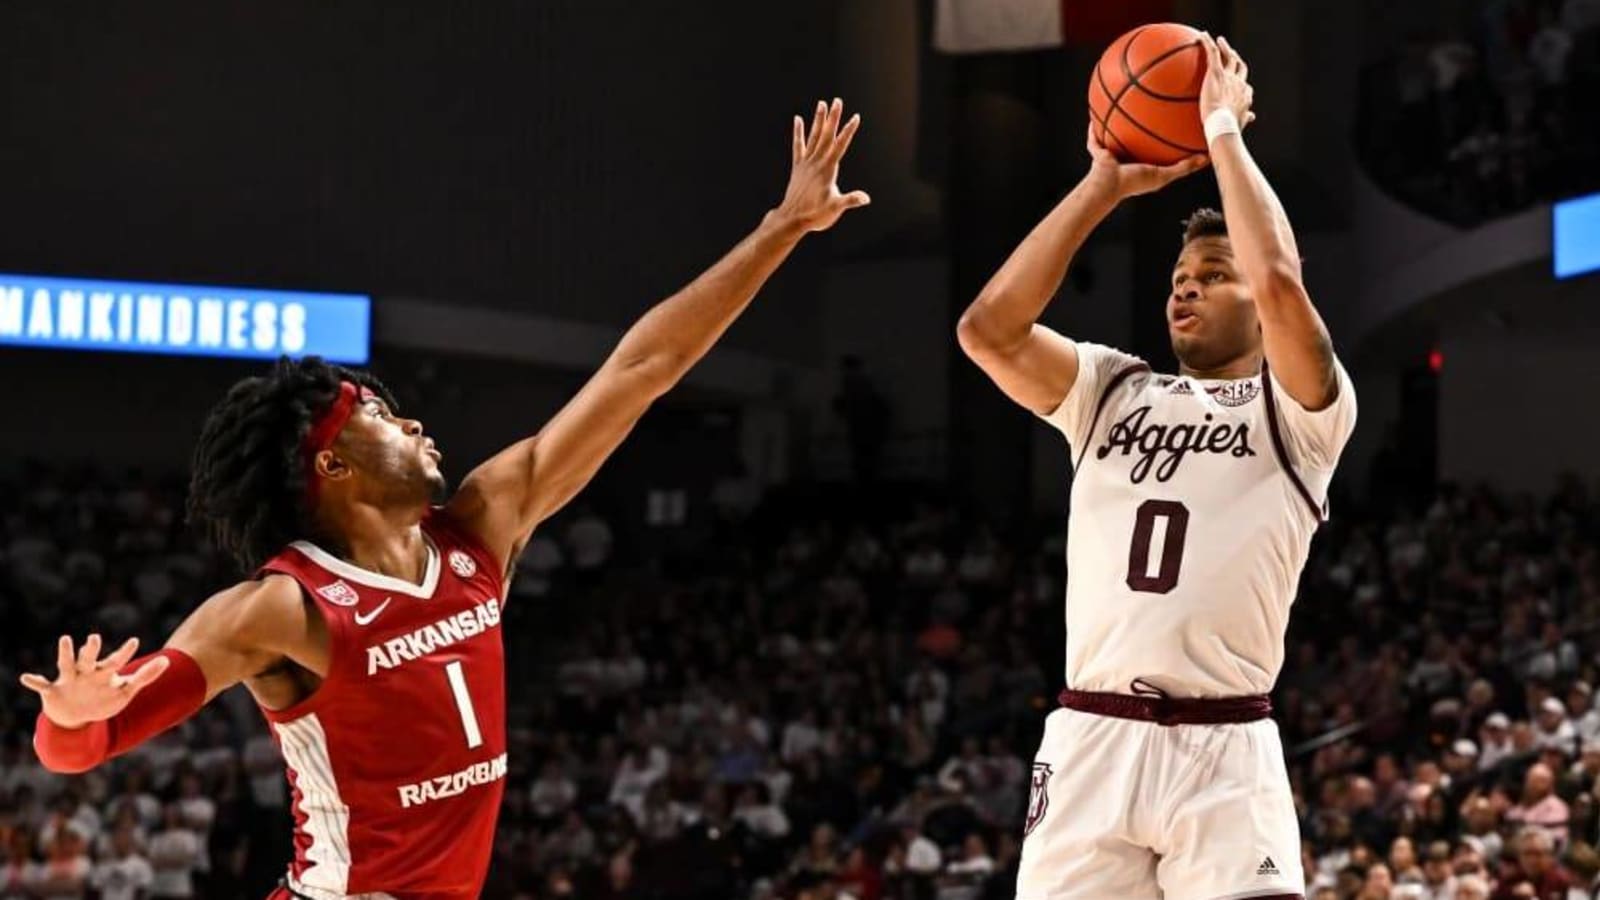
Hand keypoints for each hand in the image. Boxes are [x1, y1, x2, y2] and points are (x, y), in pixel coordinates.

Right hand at [19, 635, 168, 728]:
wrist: (76, 716)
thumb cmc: (103, 699)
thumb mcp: (126, 690)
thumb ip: (146, 676)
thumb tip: (168, 661)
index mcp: (104, 671)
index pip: (116, 660)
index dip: (125, 652)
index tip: (135, 641)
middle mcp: (86, 672)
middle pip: (90, 659)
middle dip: (91, 649)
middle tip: (94, 637)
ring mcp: (69, 680)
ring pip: (67, 664)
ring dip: (65, 653)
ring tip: (65, 639)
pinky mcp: (53, 691)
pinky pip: (41, 686)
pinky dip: (34, 681)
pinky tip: (26, 678)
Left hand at [773, 98, 870, 232]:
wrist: (792, 219)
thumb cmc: (815, 215)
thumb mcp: (835, 208)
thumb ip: (850, 201)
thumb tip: (865, 198)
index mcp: (827, 169)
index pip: (840, 145)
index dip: (848, 131)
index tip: (855, 117)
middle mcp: (816, 162)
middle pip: (826, 135)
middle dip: (833, 118)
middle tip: (837, 101)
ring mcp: (806, 163)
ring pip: (813, 136)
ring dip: (818, 120)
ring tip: (822, 103)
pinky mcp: (798, 167)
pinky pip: (798, 145)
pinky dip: (798, 133)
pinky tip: (798, 120)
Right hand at [1084, 121, 1207, 199]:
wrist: (1108, 186)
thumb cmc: (1134, 183)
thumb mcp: (1164, 175)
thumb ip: (1184, 167)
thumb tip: (1206, 157)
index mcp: (1143, 165)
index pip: (1154, 149)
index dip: (1162, 138)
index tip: (1173, 124)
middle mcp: (1127, 160)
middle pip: (1135, 140)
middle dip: (1140, 128)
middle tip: (1150, 111)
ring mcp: (1112, 156)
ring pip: (1114, 137)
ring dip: (1117, 125)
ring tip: (1121, 107)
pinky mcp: (1098, 153)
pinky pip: (1094, 138)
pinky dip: (1093, 130)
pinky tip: (1096, 114)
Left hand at [1199, 34, 1256, 127]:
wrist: (1222, 125)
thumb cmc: (1228, 129)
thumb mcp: (1238, 125)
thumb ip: (1244, 119)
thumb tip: (1252, 117)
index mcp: (1244, 96)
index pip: (1245, 86)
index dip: (1241, 83)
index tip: (1236, 81)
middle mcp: (1239, 84)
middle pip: (1240, 67)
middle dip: (1236, 59)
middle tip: (1231, 54)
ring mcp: (1229, 77)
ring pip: (1229, 57)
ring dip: (1225, 48)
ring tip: (1219, 41)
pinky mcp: (1216, 73)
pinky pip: (1212, 54)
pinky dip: (1208, 43)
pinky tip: (1202, 36)